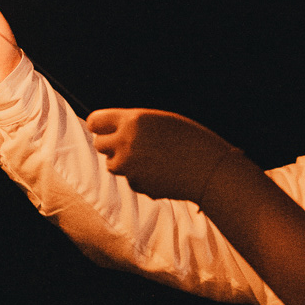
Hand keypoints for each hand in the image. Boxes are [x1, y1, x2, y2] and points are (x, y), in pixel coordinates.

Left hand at [86, 107, 238, 199]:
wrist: (209, 168)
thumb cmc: (191, 139)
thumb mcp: (161, 121)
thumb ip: (135, 125)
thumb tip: (112, 130)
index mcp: (133, 120)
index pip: (95, 121)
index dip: (99, 125)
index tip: (104, 129)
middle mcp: (126, 142)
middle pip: (99, 144)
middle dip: (110, 145)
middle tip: (127, 144)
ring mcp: (130, 166)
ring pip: (112, 165)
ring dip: (123, 162)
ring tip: (148, 158)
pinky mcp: (137, 184)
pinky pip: (130, 179)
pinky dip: (139, 177)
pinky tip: (159, 172)